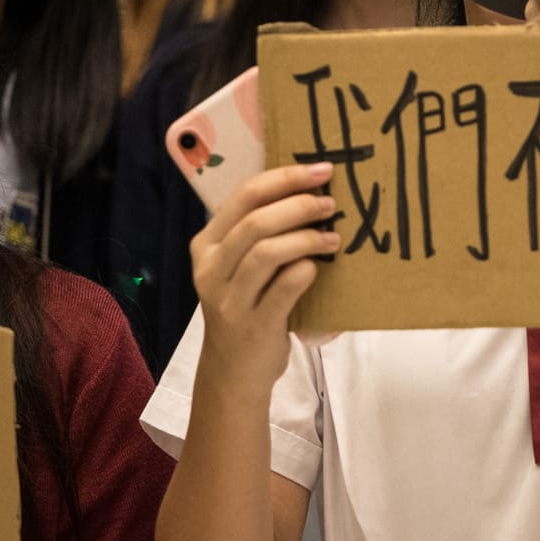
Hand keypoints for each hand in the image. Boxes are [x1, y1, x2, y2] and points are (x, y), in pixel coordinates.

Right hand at [190, 163, 340, 386]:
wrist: (234, 370)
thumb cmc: (246, 307)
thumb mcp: (239, 268)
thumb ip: (259, 234)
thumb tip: (310, 190)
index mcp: (206, 245)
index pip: (243, 196)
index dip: (284, 178)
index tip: (320, 170)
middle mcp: (210, 269)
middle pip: (254, 222)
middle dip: (298, 205)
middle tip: (330, 203)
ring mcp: (229, 299)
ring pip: (266, 252)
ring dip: (305, 237)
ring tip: (332, 236)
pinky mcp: (253, 324)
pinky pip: (284, 287)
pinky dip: (306, 270)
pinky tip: (319, 267)